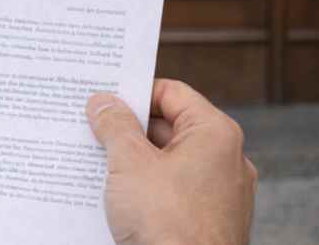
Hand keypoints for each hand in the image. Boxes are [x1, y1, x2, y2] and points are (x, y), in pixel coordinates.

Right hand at [86, 79, 256, 244]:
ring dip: (133, 161)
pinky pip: (173, 191)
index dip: (134, 93)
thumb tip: (103, 103)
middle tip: (92, 132)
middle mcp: (226, 160)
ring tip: (99, 166)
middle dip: (128, 130)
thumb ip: (114, 125)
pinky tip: (118, 197)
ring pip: (168, 162)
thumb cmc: (169, 224)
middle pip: (169, 127)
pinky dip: (146, 189)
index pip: (171, 93)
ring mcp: (220, 193)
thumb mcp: (129, 163)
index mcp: (215, 134)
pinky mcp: (209, 220)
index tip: (103, 100)